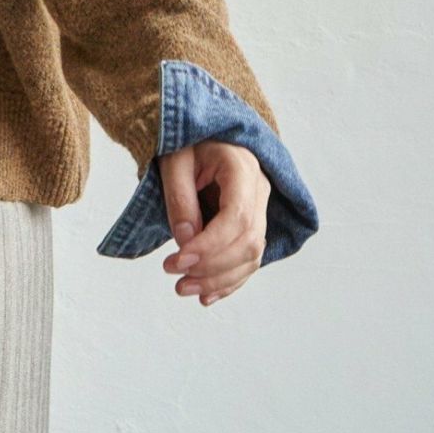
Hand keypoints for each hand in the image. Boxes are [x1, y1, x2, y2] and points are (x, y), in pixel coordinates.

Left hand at [157, 139, 270, 305]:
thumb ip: (179, 198)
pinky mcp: (254, 224)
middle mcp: (260, 189)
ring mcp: (261, 207)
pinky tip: (206, 296)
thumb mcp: (173, 161)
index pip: (236, 217)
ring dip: (219, 279)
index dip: (209, 246)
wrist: (202, 136)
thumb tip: (185, 241)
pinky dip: (230, 281)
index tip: (178, 261)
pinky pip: (250, 259)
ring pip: (252, 255)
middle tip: (175, 278)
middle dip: (212, 267)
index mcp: (242, 167)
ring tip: (183, 289)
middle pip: (248, 241)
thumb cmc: (185, 143)